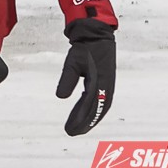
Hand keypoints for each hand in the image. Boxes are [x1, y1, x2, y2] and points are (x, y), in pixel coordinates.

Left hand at [56, 18, 115, 135]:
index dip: (80, 120)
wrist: (96, 35)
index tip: (70, 130)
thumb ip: (67, 79)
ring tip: (78, 128)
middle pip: (96, 111)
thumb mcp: (73, 62)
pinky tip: (84, 113)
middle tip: (72, 132)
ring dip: (90, 118)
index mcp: (100, 83)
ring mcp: (107, 85)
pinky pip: (99, 100)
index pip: (89, 107)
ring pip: (99, 107)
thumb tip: (60, 97)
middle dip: (85, 123)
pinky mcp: (105, 82)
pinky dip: (92, 109)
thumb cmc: (85, 48)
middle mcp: (106, 87)